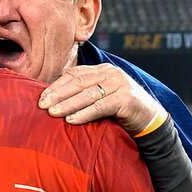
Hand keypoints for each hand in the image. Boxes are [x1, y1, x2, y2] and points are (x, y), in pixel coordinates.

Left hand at [38, 64, 161, 134]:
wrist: (150, 120)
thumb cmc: (121, 111)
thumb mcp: (101, 98)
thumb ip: (84, 93)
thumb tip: (56, 96)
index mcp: (102, 70)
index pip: (74, 74)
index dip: (56, 85)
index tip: (41, 97)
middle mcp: (110, 73)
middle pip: (78, 82)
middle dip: (58, 93)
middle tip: (42, 105)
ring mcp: (119, 84)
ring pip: (87, 94)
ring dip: (68, 104)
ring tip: (52, 113)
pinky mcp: (125, 99)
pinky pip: (100, 106)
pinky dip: (84, 114)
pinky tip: (71, 120)